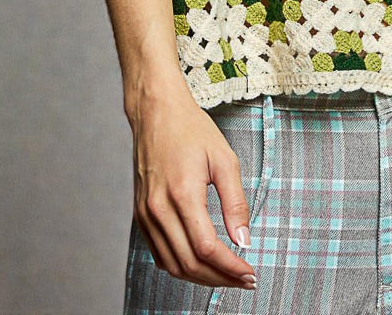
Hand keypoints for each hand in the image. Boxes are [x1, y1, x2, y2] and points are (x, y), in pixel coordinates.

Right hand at [127, 76, 256, 289]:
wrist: (156, 112)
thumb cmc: (191, 129)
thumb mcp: (224, 158)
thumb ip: (236, 201)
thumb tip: (244, 240)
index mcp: (183, 193)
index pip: (208, 249)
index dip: (231, 268)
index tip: (250, 274)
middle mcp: (159, 209)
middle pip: (190, 264)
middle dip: (220, 279)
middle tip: (244, 280)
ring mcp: (146, 214)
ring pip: (173, 265)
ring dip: (202, 278)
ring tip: (227, 276)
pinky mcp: (141, 215)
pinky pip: (160, 254)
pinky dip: (181, 266)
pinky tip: (201, 263)